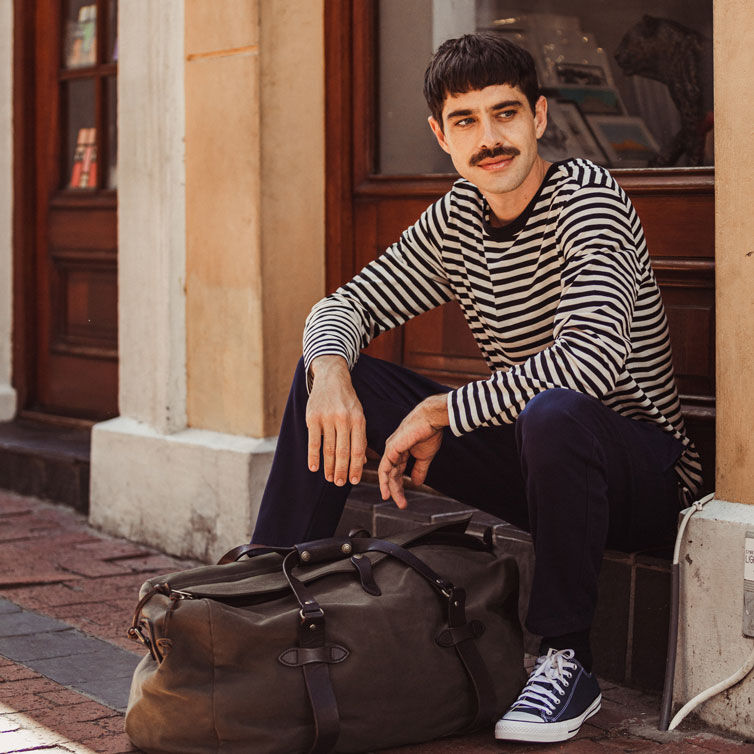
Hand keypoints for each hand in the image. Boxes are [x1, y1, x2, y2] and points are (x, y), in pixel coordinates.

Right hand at [306, 356, 366, 485]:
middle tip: (340, 484)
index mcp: (359, 420)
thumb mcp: (358, 414)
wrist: (331, 377)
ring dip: (329, 467)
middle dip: (342, 471)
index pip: (358, 449)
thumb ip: (359, 437)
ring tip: (330, 478)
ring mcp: (328, 418)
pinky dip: (313, 457)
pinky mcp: (313, 417)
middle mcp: (344, 419)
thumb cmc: (347, 400)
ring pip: (329, 449)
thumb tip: (361, 463)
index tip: (354, 480)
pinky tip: (313, 467)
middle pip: (343, 452)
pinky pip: (313, 441)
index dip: (356, 467)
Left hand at [378, 393, 448, 508]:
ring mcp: (391, 449)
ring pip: (386, 473)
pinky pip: (385, 468)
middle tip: (401, 504)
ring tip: (392, 500)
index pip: (397, 472)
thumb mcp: (425, 456)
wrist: (431, 419)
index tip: (403, 500)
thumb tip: (416, 483)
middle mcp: (393, 451)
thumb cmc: (429, 433)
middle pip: (391, 474)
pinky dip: (384, 480)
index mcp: (400, 451)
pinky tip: (386, 491)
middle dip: (395, 490)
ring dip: (389, 488)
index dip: (399, 486)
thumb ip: (419, 469)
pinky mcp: (392, 448)